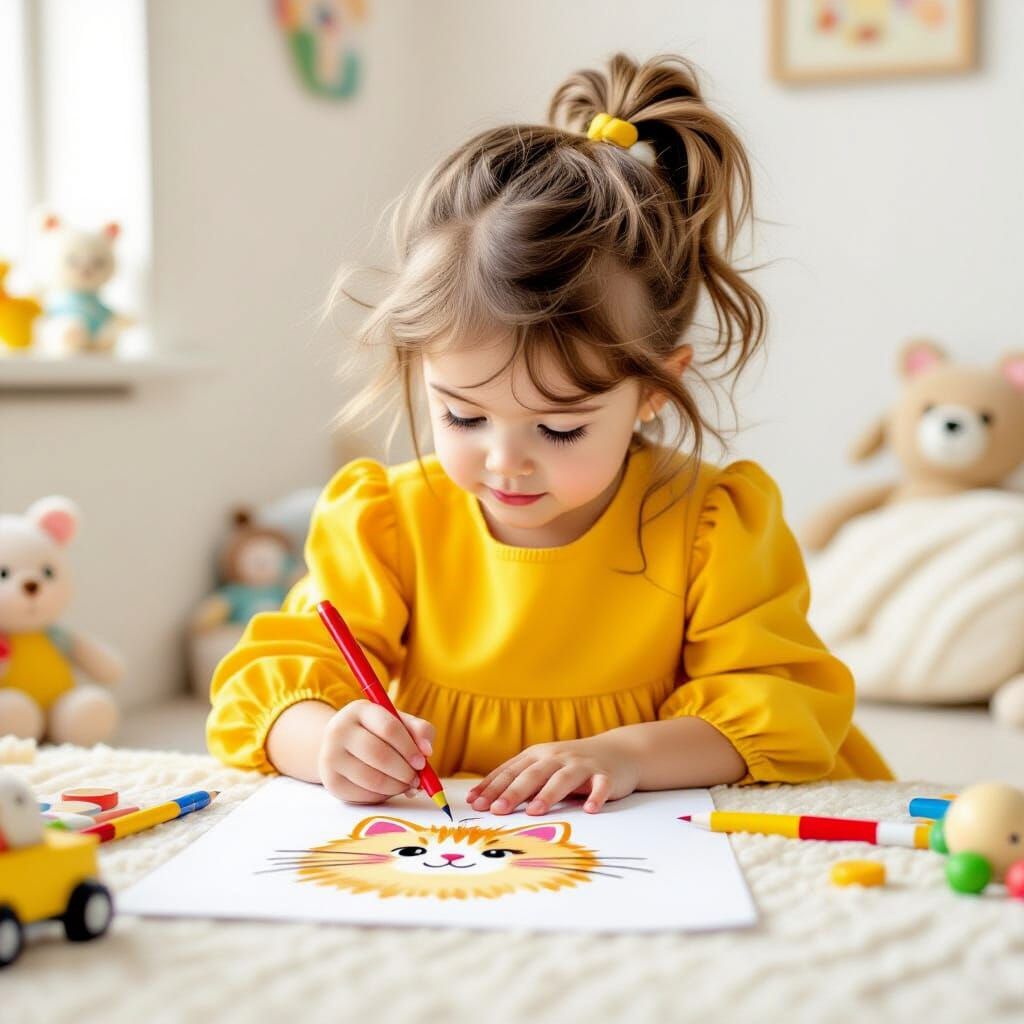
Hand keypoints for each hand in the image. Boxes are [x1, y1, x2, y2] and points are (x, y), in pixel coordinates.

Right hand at [318, 699, 435, 805]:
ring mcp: (331, 757)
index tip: (422, 762)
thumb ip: (419, 731)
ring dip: (397, 786)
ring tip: (406, 785)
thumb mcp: (398, 722)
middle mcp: (339, 730)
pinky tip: (388, 788)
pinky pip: (364, 795)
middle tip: (416, 779)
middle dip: (404, 771)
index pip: (389, 728)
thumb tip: (427, 751)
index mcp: (359, 710)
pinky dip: (383, 796)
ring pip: (372, 778)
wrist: (340, 746)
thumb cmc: (377, 733)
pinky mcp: (331, 782)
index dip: (409, 748)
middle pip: (379, 754)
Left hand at [466, 736, 640, 815]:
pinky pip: (601, 786)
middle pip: (532, 775)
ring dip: (548, 794)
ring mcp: (582, 765)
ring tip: (534, 811)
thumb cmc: (571, 764)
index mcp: (538, 755)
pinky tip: (590, 809)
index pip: (511, 771)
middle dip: (513, 792)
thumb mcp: (543, 767)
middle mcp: (557, 757)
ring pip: (562, 779)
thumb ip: (517, 780)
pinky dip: (596, 796)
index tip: (475, 803)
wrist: (617, 751)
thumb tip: (480, 798)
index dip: (492, 786)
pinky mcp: (606, 775)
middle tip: (496, 809)